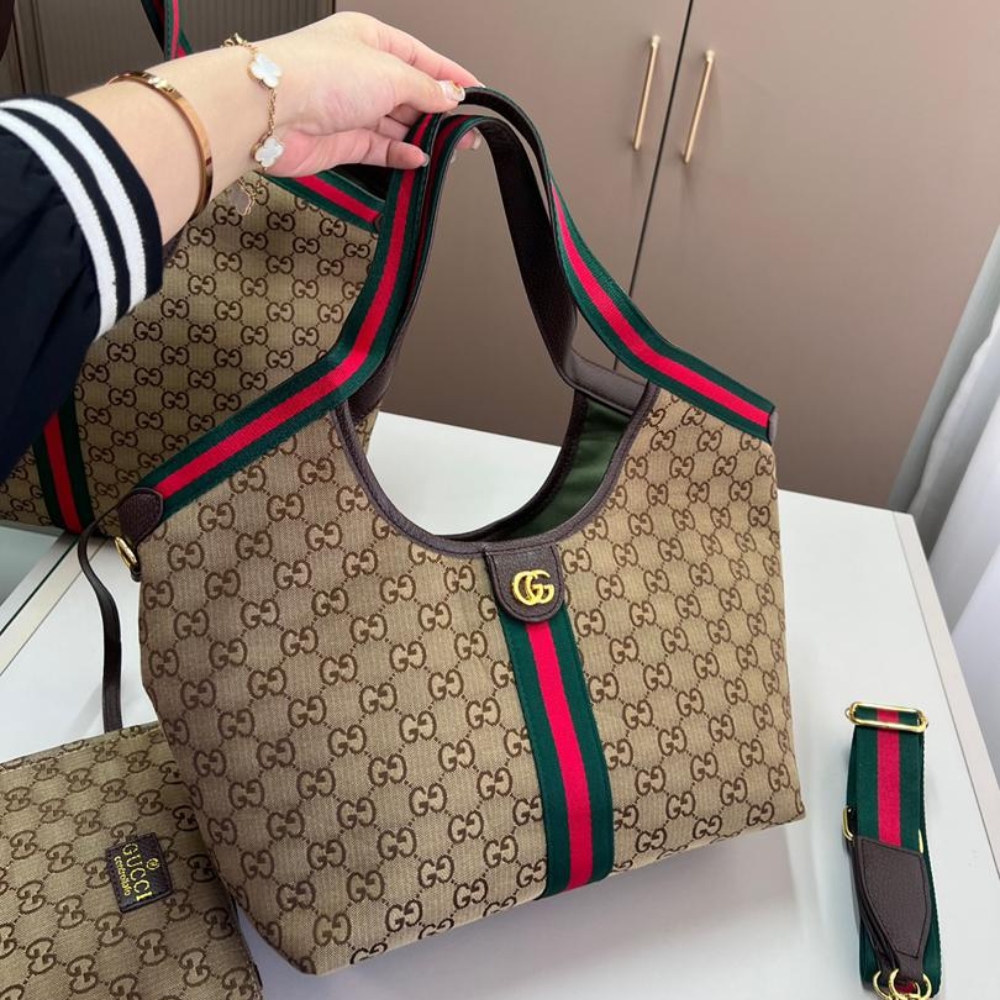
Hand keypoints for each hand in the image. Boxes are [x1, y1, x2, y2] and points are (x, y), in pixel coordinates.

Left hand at [261, 12, 480, 176]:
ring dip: (422, 136)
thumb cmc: (317, 75)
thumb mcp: (390, 73)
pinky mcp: (341, 140)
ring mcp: (349, 107)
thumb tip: (449, 95)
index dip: (449, 76)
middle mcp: (358, 71)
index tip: (476, 94)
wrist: (270, 111)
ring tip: (448, 148)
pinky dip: (400, 154)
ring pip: (396, 124)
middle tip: (466, 130)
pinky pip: (380, 148)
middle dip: (438, 112)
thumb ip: (425, 89)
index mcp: (369, 38)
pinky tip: (419, 159)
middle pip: (409, 92)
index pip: (420, 57)